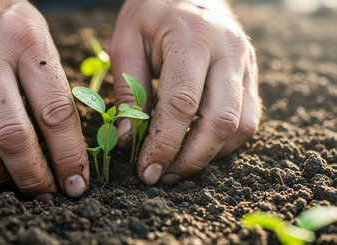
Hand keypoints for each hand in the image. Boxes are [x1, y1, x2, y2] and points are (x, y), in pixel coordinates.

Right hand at [0, 0, 88, 198]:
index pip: (55, 112)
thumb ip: (52, 86)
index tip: (77, 181)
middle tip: (47, 192)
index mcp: (26, 43)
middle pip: (13, 136)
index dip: (69, 155)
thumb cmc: (2, 22)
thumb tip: (66, 144)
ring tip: (16, 184)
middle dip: (34, 176)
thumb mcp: (38, 38)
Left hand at [110, 0, 259, 184]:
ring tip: (178, 167)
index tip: (147, 169)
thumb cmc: (151, 13)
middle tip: (163, 175)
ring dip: (210, 155)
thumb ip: (128, 91)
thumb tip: (127, 140)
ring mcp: (246, 62)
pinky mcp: (251, 73)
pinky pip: (248, 118)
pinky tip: (199, 147)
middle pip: (220, 121)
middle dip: (191, 158)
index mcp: (192, 38)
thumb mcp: (127, 43)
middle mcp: (228, 51)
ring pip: (242, 125)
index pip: (182, 103)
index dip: (164, 143)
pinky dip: (225, 141)